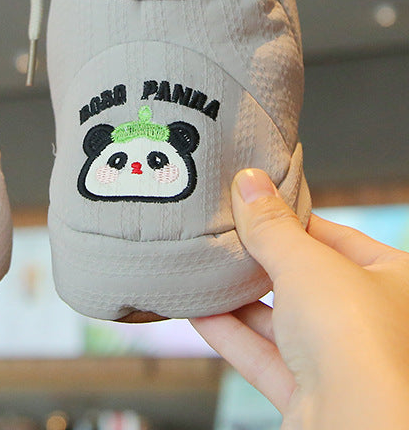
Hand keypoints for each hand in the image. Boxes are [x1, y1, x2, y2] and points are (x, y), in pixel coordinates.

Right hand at [191, 169, 408, 428]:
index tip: (251, 203)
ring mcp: (344, 363)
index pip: (335, 236)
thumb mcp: (306, 262)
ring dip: (239, 299)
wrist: (355, 428)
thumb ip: (271, 225)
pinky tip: (199, 311)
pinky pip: (265, 357)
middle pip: (305, 280)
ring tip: (202, 270)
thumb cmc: (359, 343)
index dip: (290, 219)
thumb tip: (249, 183)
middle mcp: (376, 323)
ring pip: (283, 322)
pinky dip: (231, 334)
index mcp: (395, 280)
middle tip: (222, 235)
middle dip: (260, 261)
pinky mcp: (312, 396)